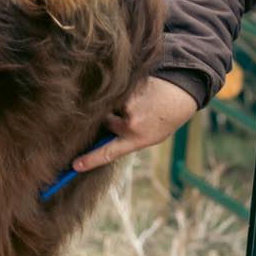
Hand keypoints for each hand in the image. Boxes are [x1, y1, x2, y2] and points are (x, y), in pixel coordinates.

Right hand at [72, 77, 198, 172]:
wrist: (180, 94)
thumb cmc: (164, 119)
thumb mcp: (149, 136)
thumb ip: (128, 139)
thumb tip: (104, 139)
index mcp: (137, 140)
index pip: (108, 153)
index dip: (90, 160)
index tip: (75, 165)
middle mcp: (131, 124)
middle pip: (104, 123)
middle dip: (110, 119)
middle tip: (130, 114)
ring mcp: (129, 105)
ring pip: (109, 106)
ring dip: (119, 105)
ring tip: (139, 102)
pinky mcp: (128, 89)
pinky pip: (116, 93)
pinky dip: (125, 94)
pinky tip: (140, 93)